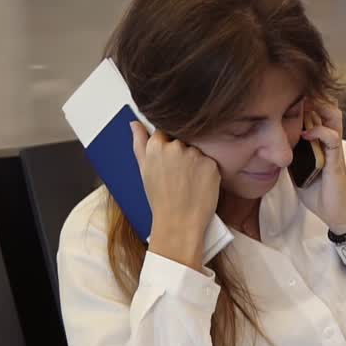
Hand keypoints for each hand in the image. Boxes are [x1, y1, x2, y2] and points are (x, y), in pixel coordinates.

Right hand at [130, 121, 219, 269]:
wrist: (179, 222)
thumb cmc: (160, 199)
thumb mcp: (144, 170)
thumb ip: (139, 143)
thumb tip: (134, 123)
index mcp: (156, 146)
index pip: (164, 132)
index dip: (167, 146)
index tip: (169, 161)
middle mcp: (176, 146)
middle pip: (182, 140)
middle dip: (182, 154)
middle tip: (179, 176)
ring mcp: (195, 155)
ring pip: (197, 150)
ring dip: (195, 161)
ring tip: (189, 182)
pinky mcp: (211, 164)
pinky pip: (210, 162)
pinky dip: (206, 171)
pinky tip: (199, 185)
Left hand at [297, 100, 345, 234]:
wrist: (335, 212)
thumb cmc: (318, 191)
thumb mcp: (298, 168)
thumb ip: (291, 154)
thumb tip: (272, 146)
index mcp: (321, 141)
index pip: (318, 112)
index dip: (307, 101)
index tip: (288, 96)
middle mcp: (329, 141)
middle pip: (328, 107)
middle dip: (313, 98)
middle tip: (296, 96)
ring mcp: (334, 149)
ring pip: (334, 116)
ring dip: (319, 108)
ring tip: (304, 107)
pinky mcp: (336, 160)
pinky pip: (333, 139)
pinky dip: (319, 132)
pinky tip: (306, 134)